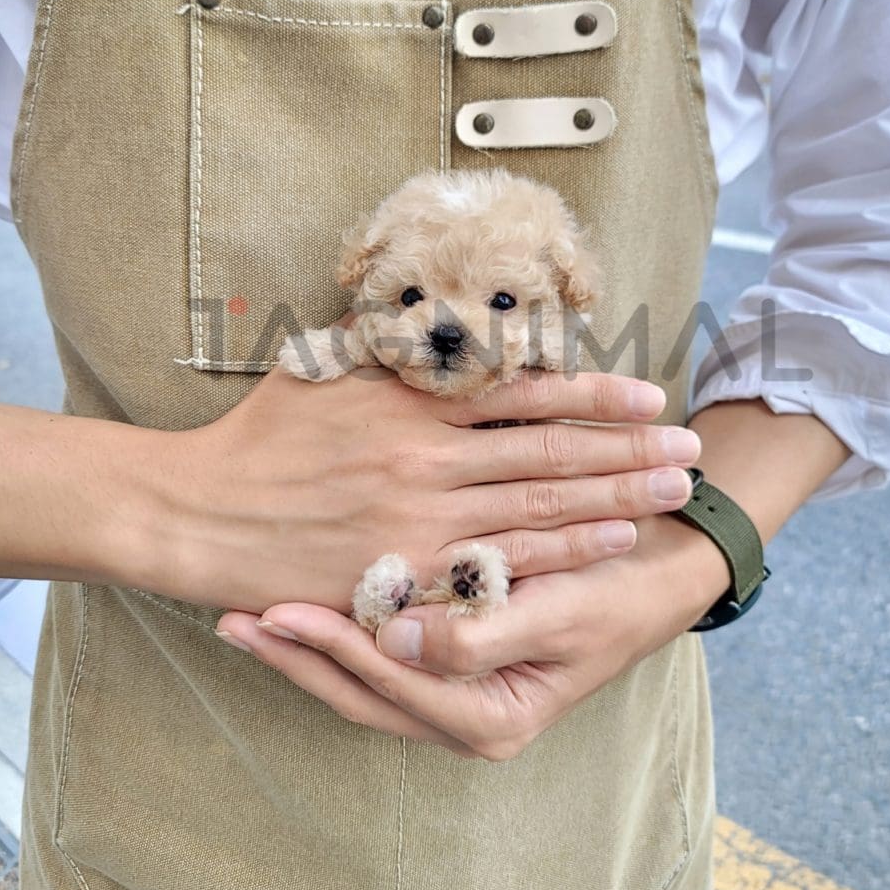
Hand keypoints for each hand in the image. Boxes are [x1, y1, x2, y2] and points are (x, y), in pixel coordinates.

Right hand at [157, 367, 699, 612]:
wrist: (199, 514)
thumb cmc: (259, 437)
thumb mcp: (322, 368)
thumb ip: (388, 348)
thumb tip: (440, 316)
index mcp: (411, 404)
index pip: (525, 395)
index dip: (594, 393)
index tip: (648, 394)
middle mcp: (428, 460)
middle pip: (550, 453)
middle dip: (628, 448)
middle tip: (689, 448)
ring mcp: (421, 520)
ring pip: (539, 508)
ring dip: (614, 497)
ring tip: (671, 492)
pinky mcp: (406, 573)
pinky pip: (499, 563)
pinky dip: (560, 553)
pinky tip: (608, 545)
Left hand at [214, 514, 728, 758]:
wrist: (653, 575)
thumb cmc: (616, 591)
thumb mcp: (563, 614)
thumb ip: (483, 637)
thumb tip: (398, 641)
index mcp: (493, 720)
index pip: (393, 687)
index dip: (335, 650)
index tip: (277, 612)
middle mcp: (464, 718)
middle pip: (361, 695)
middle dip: (297, 658)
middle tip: (233, 619)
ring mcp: (453, 694)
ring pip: (362, 680)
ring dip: (308, 648)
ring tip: (247, 616)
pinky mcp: (449, 662)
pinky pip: (381, 656)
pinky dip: (342, 632)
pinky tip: (302, 605)